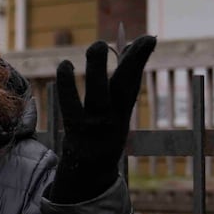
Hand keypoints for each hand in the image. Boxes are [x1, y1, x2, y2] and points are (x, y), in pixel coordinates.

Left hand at [49, 36, 156, 202]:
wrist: (88, 174)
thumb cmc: (101, 135)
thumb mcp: (116, 113)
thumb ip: (118, 84)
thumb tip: (123, 49)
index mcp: (123, 112)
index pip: (134, 82)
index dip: (141, 60)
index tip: (148, 38)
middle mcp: (113, 118)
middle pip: (124, 88)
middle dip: (129, 63)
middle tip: (127, 40)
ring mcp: (95, 125)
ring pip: (99, 95)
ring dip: (99, 70)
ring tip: (98, 45)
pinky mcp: (76, 130)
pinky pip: (71, 105)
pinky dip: (67, 85)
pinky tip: (65, 65)